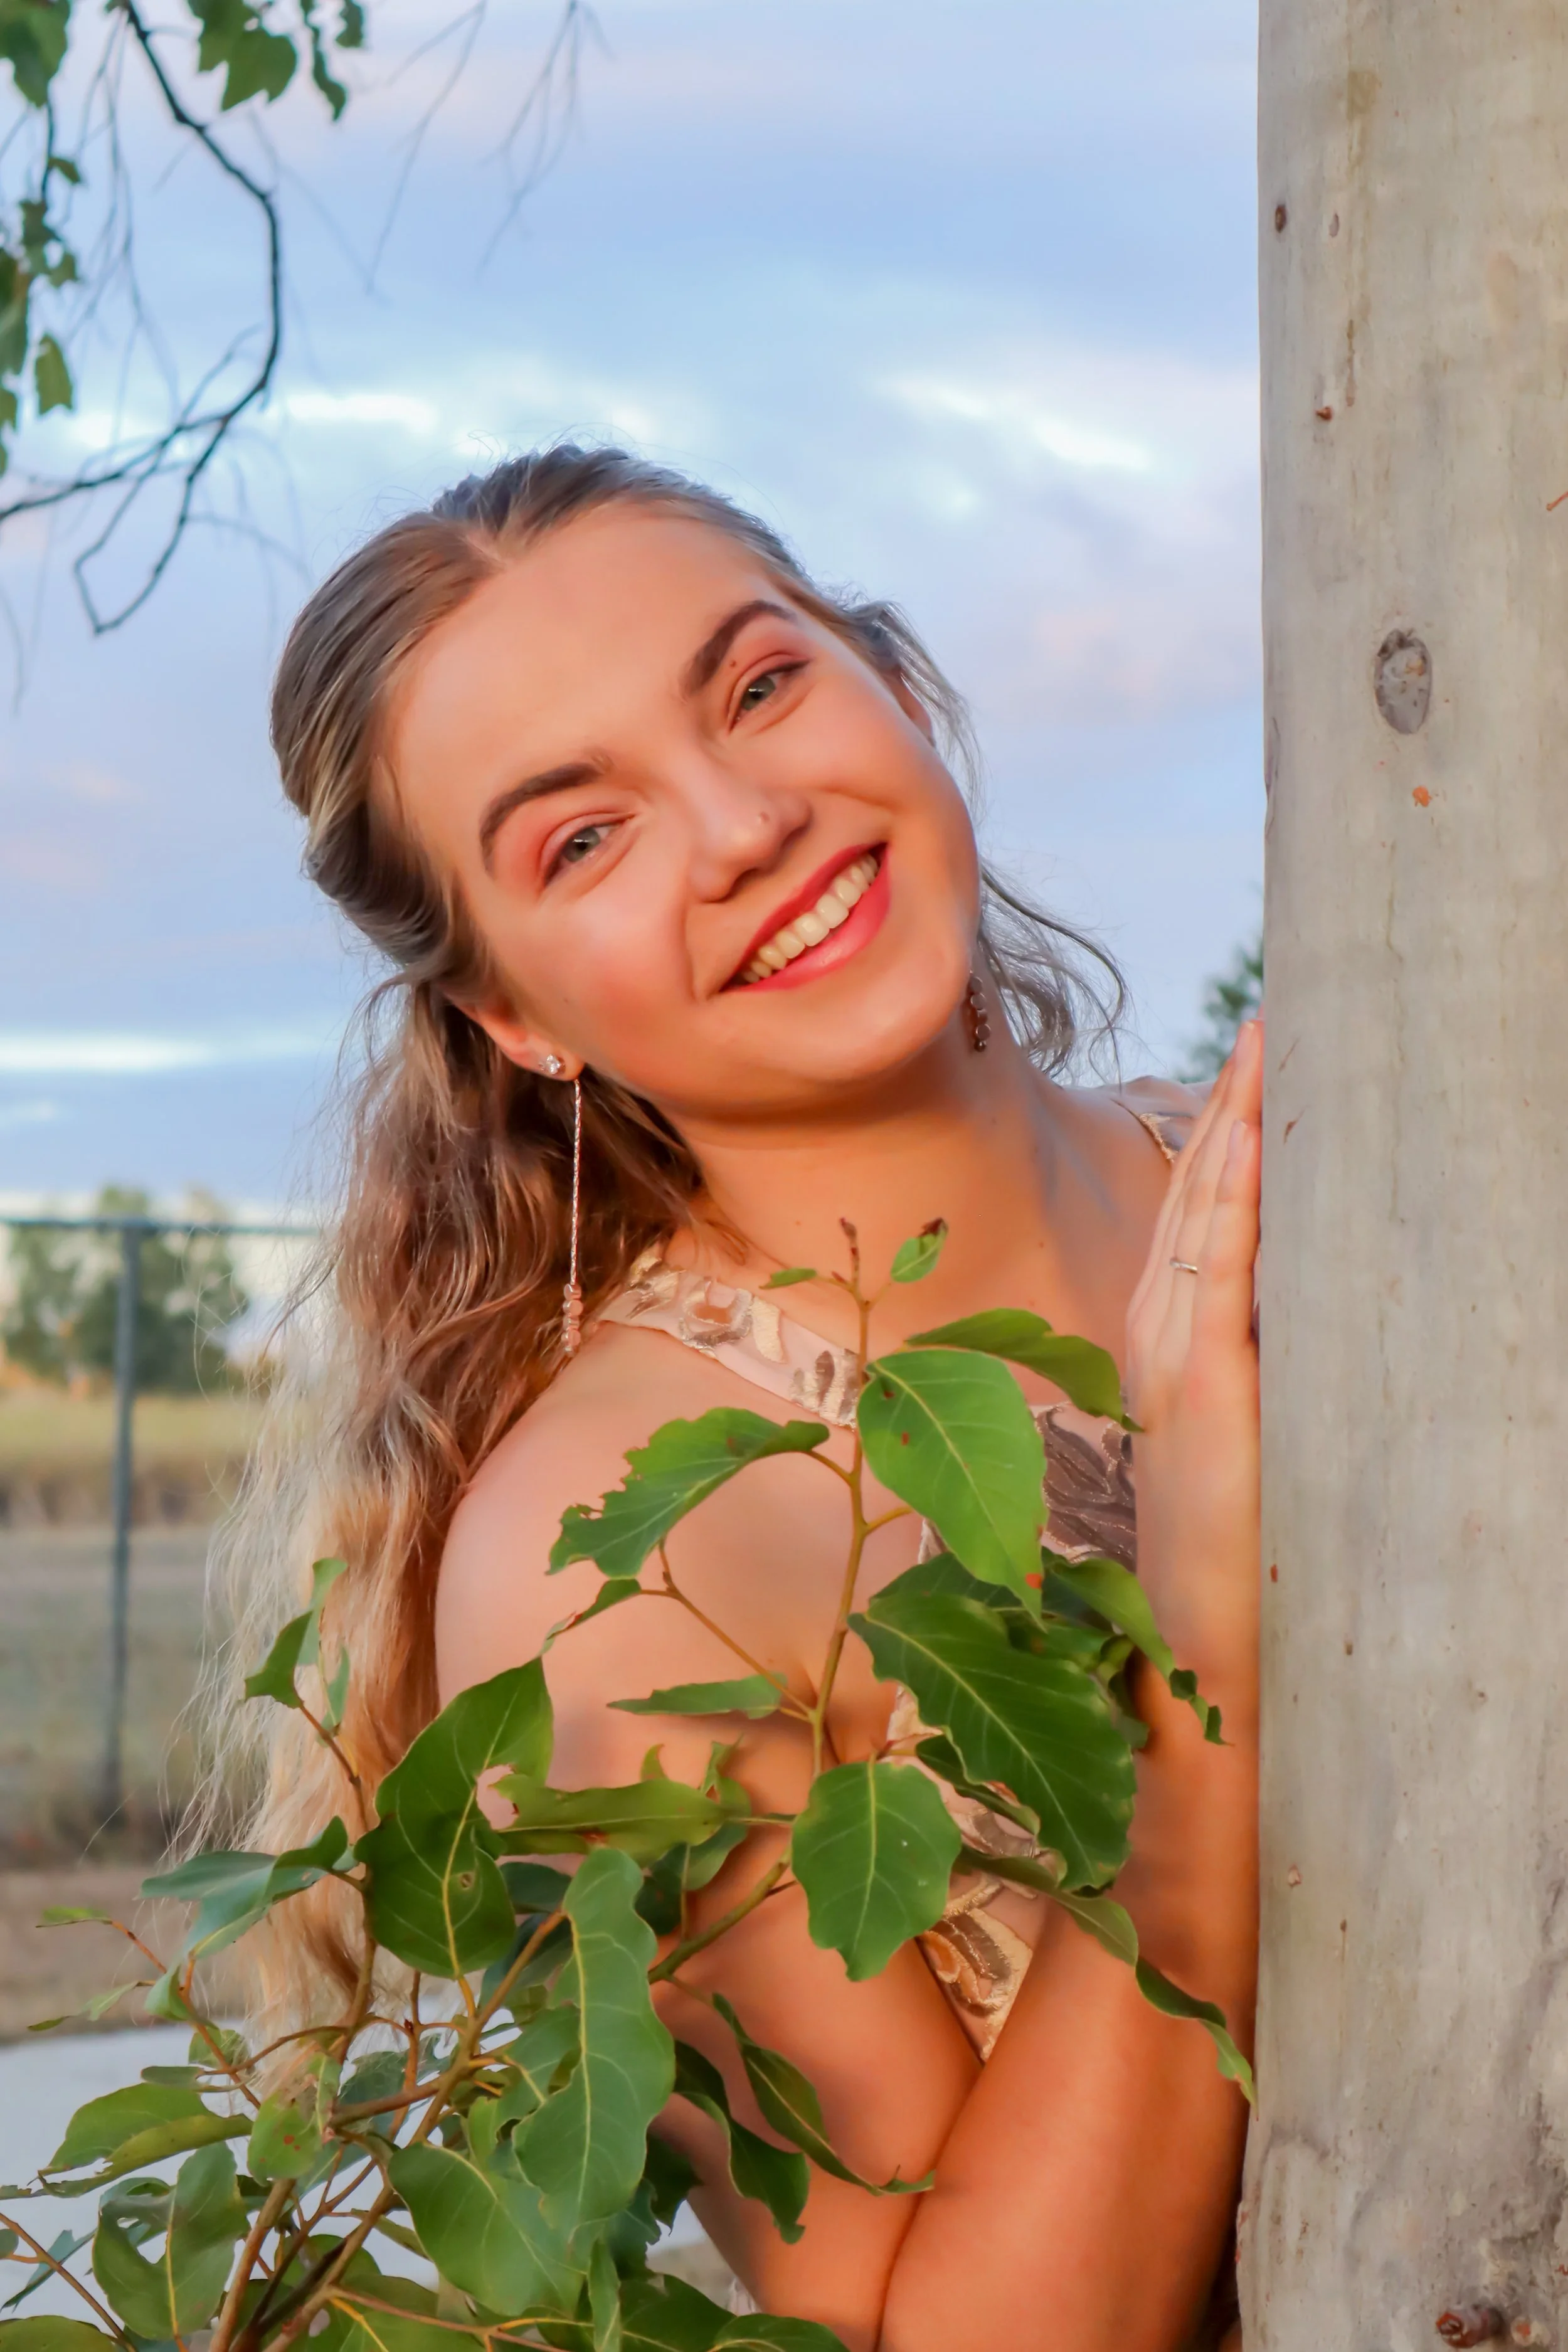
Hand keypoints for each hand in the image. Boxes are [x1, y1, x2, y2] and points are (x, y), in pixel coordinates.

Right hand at [1123, 1018, 1261, 1678]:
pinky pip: (1222, 1268)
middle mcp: (1153, 1334)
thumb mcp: (1240, 1439)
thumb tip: (1302, 1309)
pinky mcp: (1201, 1388)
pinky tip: (1261, 1136)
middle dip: (1233, 1099)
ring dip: (1237, 1121)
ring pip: (1204, 1210)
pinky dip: (1240, 1196)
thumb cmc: (1228, 1560)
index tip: (1259, 1058)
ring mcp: (1170, 1357)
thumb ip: (1252, 1368)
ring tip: (1269, 1044)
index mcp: (1161, 1342)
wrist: (1193, 1654)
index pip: (1196, 1211)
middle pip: (1196, 1189)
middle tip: (1272, 1014)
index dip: (1222, 1129)